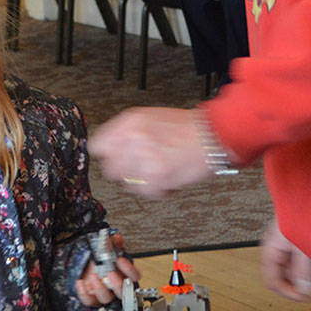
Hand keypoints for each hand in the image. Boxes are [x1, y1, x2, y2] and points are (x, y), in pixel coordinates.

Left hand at [75, 233, 141, 305]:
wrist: (89, 268)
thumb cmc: (102, 262)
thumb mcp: (109, 251)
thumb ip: (113, 244)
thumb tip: (116, 238)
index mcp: (125, 275)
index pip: (134, 276)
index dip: (129, 270)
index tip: (120, 260)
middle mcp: (116, 287)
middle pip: (123, 292)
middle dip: (118, 284)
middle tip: (111, 274)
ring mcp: (105, 294)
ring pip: (106, 298)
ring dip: (100, 288)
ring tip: (94, 276)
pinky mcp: (92, 298)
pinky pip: (89, 300)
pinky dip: (84, 293)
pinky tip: (80, 283)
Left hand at [88, 107, 222, 197]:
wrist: (212, 135)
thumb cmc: (186, 127)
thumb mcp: (150, 118)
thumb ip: (127, 131)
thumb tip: (112, 147)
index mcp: (129, 122)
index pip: (98, 146)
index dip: (108, 156)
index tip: (114, 160)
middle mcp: (133, 138)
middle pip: (110, 169)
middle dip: (125, 171)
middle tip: (140, 168)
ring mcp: (143, 158)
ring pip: (128, 183)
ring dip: (143, 181)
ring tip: (158, 171)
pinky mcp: (156, 176)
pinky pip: (146, 192)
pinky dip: (158, 189)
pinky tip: (169, 177)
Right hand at [259, 218, 310, 301]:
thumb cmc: (307, 211)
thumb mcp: (304, 245)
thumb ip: (303, 271)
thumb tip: (304, 293)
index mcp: (272, 249)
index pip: (271, 281)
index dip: (287, 291)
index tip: (305, 294)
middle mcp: (280, 249)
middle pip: (287, 278)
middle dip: (303, 280)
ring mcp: (292, 246)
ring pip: (300, 271)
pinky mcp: (305, 243)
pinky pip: (310, 262)